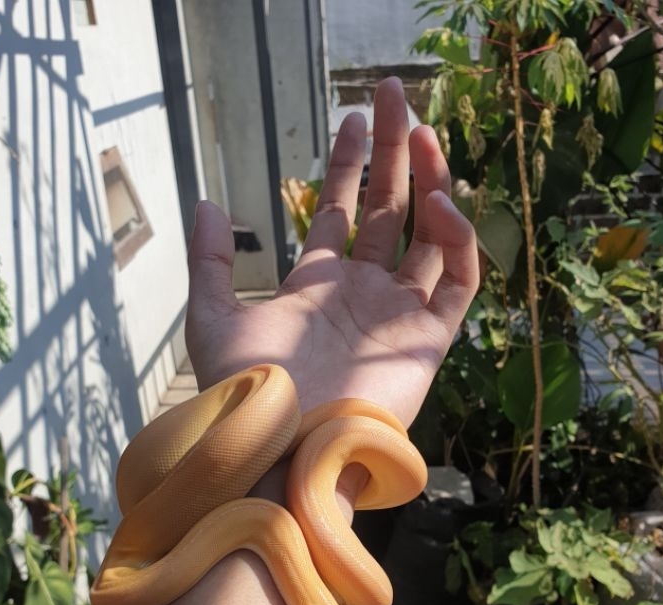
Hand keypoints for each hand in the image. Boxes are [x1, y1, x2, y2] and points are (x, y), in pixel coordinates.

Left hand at [185, 77, 478, 427]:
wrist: (283, 451)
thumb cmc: (246, 394)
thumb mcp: (213, 319)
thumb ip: (211, 261)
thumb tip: (205, 202)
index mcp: (318, 286)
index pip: (342, 213)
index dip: (349, 165)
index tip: (353, 117)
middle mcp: (363, 295)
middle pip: (389, 210)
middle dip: (393, 153)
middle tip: (394, 94)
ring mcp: (398, 315)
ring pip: (429, 237)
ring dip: (431, 183)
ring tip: (423, 133)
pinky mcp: (429, 341)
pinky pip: (457, 282)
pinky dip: (457, 242)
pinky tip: (441, 204)